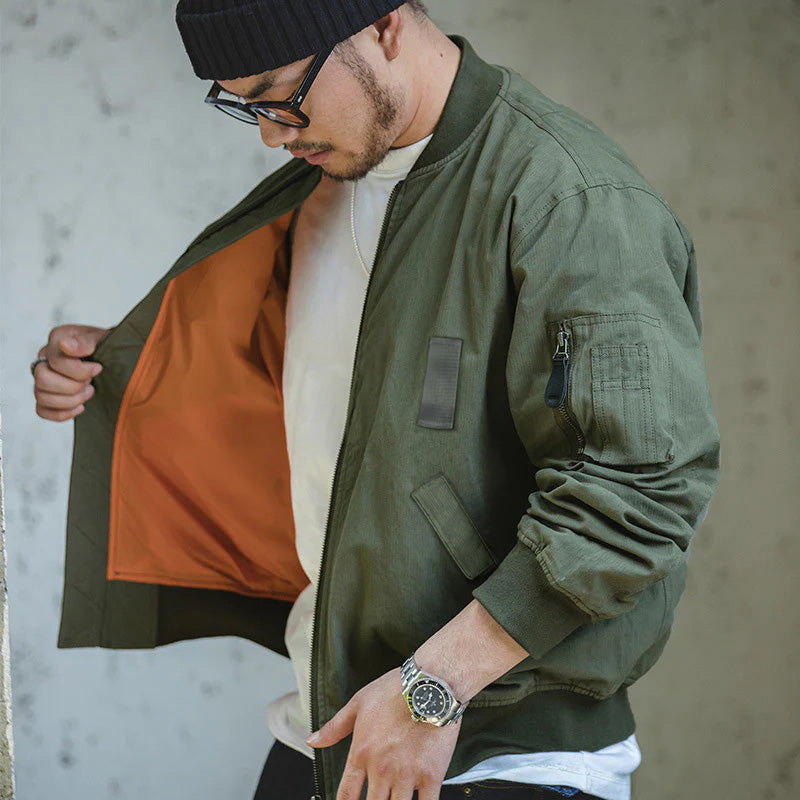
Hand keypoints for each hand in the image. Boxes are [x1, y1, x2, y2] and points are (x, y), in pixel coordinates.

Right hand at [32, 324, 109, 420]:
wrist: (115, 358)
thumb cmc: (108, 347)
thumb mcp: (103, 339)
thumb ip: (86, 341)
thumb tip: (65, 345)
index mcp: (57, 339)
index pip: (55, 361)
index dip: (79, 370)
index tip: (98, 369)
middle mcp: (45, 358)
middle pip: (42, 379)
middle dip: (72, 386)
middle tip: (90, 382)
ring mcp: (43, 377)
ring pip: (41, 396)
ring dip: (70, 400)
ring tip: (89, 392)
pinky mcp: (47, 395)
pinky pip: (41, 410)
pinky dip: (61, 413)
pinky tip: (80, 407)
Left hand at [306, 667, 460, 799]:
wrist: (431, 684)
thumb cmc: (395, 689)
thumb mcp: (359, 702)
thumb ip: (334, 727)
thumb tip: (313, 741)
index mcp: (361, 753)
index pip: (346, 795)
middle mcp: (381, 769)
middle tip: (376, 799)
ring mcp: (407, 775)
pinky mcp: (431, 775)